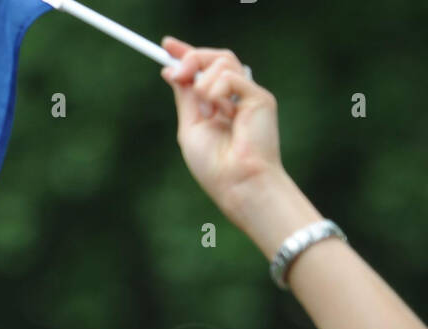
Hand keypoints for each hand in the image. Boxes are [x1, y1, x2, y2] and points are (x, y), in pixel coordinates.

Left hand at [161, 37, 285, 232]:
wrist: (236, 183)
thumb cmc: (214, 166)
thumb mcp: (190, 127)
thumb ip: (185, 98)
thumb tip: (172, 71)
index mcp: (217, 104)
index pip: (204, 69)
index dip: (187, 54)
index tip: (166, 46)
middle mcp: (234, 97)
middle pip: (216, 57)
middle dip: (192, 58)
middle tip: (178, 73)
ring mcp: (248, 96)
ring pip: (224, 61)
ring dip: (204, 83)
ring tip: (206, 111)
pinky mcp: (260, 98)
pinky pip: (232, 77)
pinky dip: (218, 91)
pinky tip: (219, 111)